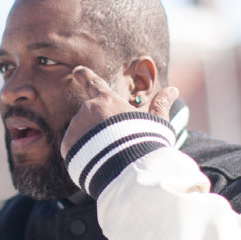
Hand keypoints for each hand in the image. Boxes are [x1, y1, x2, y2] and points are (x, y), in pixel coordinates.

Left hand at [60, 66, 178, 157]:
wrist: (128, 169)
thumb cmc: (145, 142)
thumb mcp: (157, 122)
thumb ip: (161, 105)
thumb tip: (174, 89)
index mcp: (107, 100)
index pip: (93, 82)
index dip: (84, 75)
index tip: (76, 70)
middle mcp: (87, 109)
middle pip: (90, 115)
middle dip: (99, 126)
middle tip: (114, 143)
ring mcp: (75, 127)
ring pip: (81, 132)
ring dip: (90, 140)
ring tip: (108, 155)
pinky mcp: (67, 146)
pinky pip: (72, 148)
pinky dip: (82, 154)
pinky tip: (96, 162)